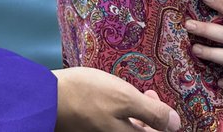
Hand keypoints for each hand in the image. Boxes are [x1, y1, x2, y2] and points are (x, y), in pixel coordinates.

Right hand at [53, 67, 180, 130]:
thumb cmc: (86, 95)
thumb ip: (152, 112)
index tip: (154, 98)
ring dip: (135, 114)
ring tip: (130, 94)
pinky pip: (113, 127)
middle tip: (146, 94)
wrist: (47, 97)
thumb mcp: (124, 98)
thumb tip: (175, 123)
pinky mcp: (91, 130)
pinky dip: (119, 115)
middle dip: (149, 116)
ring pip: (127, 129)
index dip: (163, 121)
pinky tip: (113, 100)